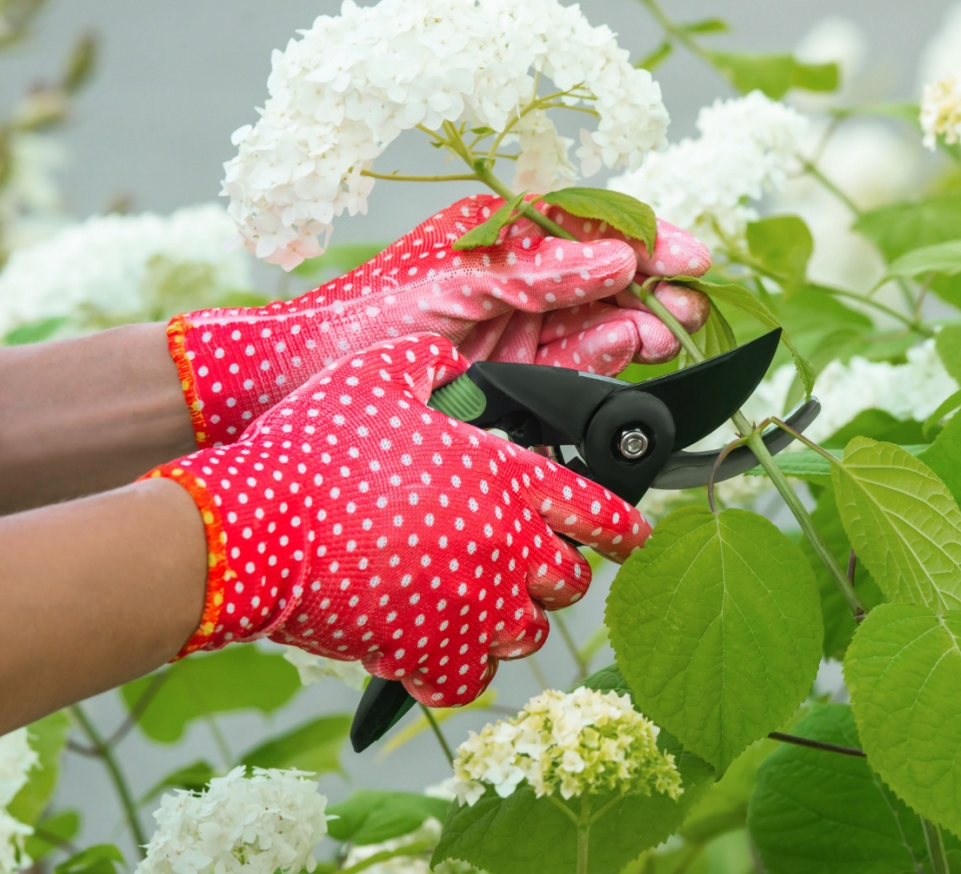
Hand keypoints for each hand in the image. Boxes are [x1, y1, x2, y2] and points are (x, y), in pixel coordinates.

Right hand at [142, 334, 650, 705]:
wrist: (250, 529)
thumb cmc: (313, 449)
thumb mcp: (377, 375)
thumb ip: (431, 365)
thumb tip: (452, 362)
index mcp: (504, 479)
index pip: (599, 510)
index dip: (623, 528)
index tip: (628, 537)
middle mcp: (504, 547)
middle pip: (570, 581)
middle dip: (558, 574)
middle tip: (529, 566)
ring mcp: (471, 608)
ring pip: (527, 634)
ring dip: (511, 621)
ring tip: (477, 605)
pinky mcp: (426, 655)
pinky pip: (470, 680)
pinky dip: (460, 670)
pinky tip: (436, 648)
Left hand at [169, 194, 710, 444]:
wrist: (302, 384)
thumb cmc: (362, 319)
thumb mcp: (456, 286)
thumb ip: (541, 274)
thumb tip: (618, 261)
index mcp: (502, 232)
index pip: (595, 227)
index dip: (648, 240)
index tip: (691, 258)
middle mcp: (520, 274)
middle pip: (609, 276)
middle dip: (654, 287)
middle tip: (689, 306)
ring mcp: (521, 324)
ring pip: (602, 322)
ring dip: (638, 325)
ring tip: (664, 331)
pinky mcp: (518, 372)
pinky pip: (578, 363)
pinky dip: (605, 359)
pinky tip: (623, 351)